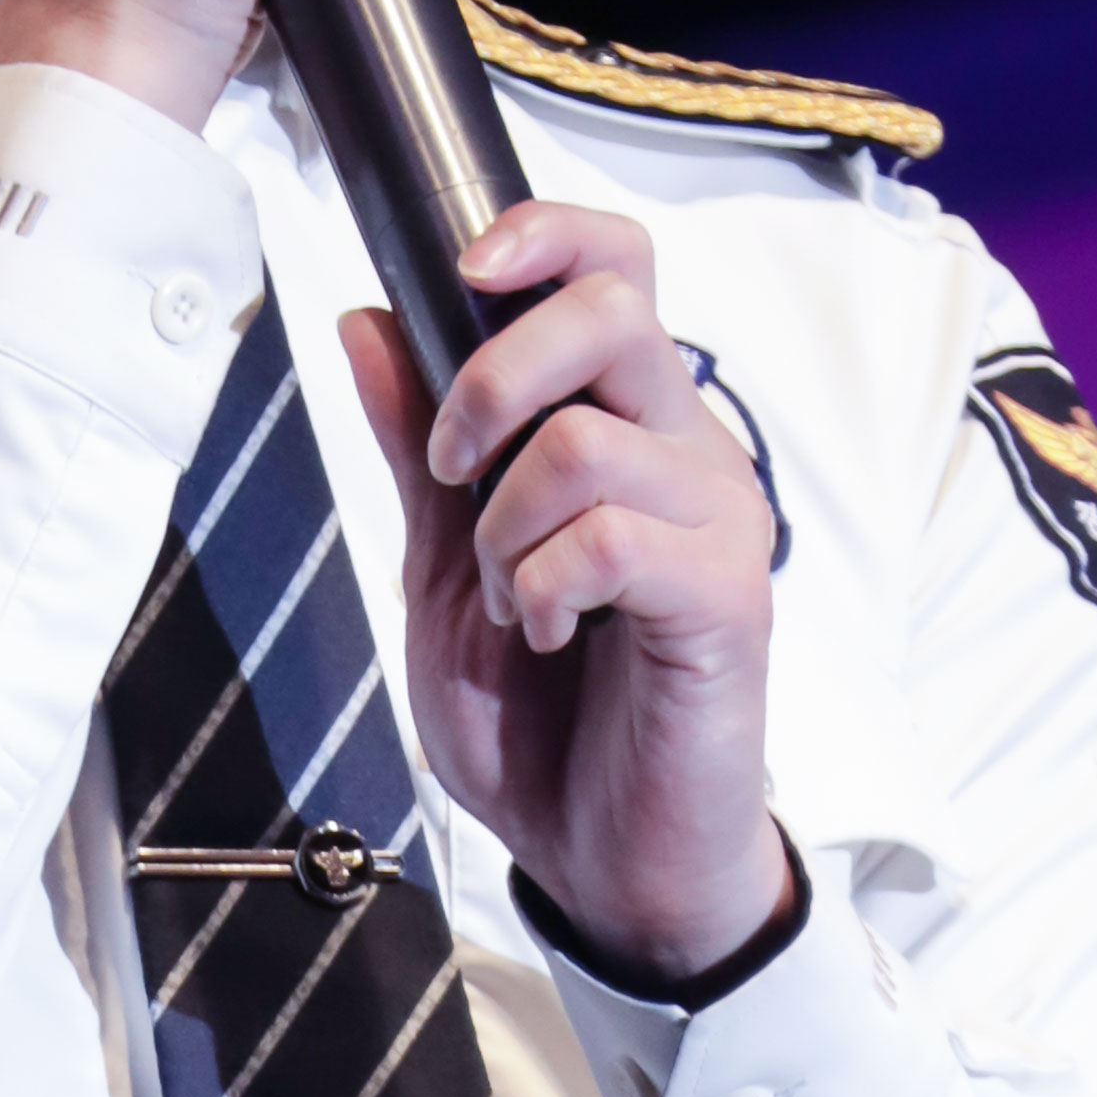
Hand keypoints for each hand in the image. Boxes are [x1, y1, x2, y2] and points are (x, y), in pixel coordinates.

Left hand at [342, 205, 791, 985]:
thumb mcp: (442, 571)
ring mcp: (718, 519)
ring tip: (513, 603)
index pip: (616, 266)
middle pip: (611, 308)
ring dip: (503, 528)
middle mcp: (688, 450)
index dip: (543, 237)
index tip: (463, 269)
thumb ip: (416, 449)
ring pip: (585, 438)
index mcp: (626, 425)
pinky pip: (611, 535)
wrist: (604, 859)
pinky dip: (544, 584)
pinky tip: (548, 632)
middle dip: (490, 379)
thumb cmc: (544, 723)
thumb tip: (366, 321)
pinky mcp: (729, 595)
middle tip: (454, 474)